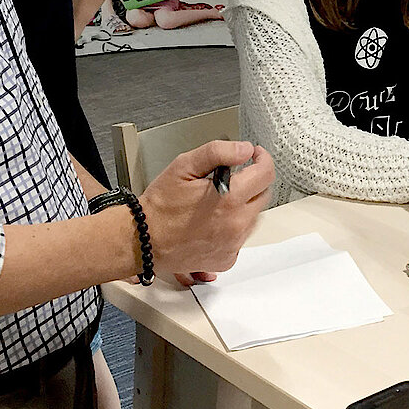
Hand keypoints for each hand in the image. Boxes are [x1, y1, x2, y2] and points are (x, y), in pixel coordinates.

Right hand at [138, 139, 273, 280]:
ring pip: (255, 217)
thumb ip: (218, 152)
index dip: (262, 159)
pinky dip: (235, 227)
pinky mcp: (226, 259)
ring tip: (222, 199)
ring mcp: (232, 244)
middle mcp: (235, 224)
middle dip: (254, 181)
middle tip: (235, 176)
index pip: (265, 174)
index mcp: (229, 199)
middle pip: (264, 195)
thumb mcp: (184, 165)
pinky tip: (217, 220)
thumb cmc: (160, 206)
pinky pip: (242, 238)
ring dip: (246, 204)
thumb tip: (244, 149)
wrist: (143, 240)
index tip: (256, 155)